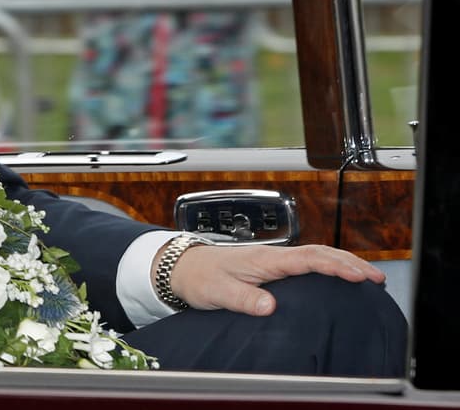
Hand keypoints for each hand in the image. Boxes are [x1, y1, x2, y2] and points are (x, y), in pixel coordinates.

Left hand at [164, 242, 386, 315]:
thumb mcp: (218, 291)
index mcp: (264, 258)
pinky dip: (328, 267)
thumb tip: (269, 306)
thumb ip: (243, 298)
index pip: (308, 258)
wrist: (183, 267)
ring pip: (315, 256)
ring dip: (342, 263)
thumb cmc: (199, 276)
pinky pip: (307, 263)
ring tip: (368, 277)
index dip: (335, 265)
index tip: (357, 275)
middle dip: (350, 262)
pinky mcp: (272, 268)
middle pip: (319, 253)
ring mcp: (273, 260)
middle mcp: (272, 256)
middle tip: (376, 277)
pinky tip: (338, 277)